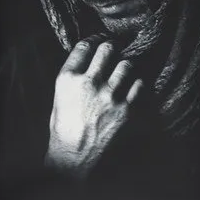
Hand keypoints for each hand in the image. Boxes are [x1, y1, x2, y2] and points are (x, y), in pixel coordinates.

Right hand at [44, 40, 143, 177]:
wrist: (75, 159)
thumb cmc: (64, 129)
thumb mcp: (60, 97)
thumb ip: (74, 76)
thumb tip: (89, 62)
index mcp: (68, 78)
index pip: (85, 46)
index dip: (94, 40)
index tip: (99, 40)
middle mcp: (89, 83)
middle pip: (107, 50)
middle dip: (112, 48)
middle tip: (114, 50)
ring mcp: (110, 96)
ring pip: (126, 65)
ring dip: (126, 65)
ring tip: (125, 69)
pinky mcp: (128, 110)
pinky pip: (140, 85)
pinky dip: (137, 84)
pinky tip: (133, 87)